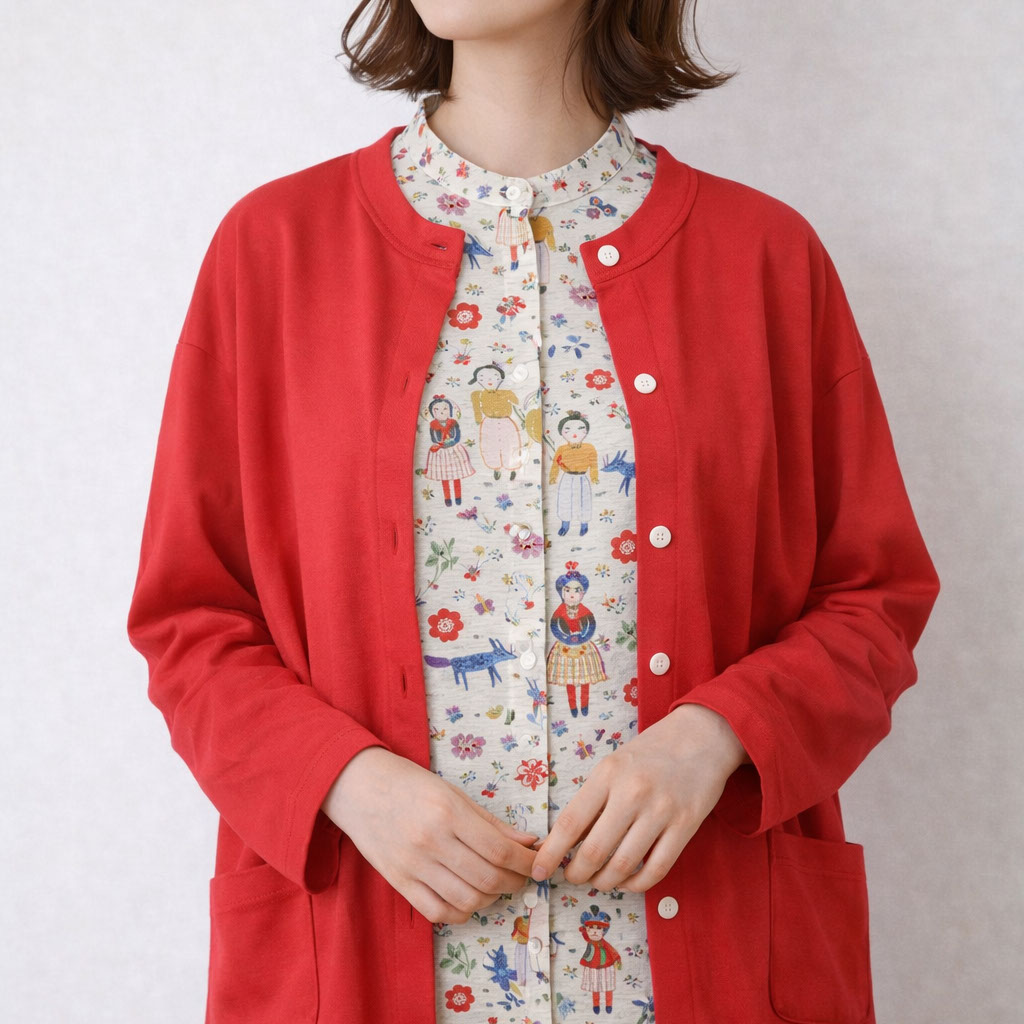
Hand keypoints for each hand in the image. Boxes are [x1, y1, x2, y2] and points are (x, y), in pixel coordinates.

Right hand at [322, 746, 539, 923]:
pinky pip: (438, 912)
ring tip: (497, 885)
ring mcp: (413, 865)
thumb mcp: (453, 793)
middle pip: (487, 878)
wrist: (358, 787)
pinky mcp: (398, 882)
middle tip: (522, 876)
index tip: (537, 863)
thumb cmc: (409, 784)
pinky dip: (462, 911)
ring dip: (491, 898)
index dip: (526, 863)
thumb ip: (491, 822)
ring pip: (466, 899)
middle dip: (514, 882)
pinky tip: (470, 898)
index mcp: (447, 812)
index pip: (499, 850)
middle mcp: (431, 841)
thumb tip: (528, 843)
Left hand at [528, 704, 746, 892]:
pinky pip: (656, 870)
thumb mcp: (614, 765)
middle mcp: (633, 792)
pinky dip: (636, 884)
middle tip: (572, 877)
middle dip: (577, 874)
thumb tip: (564, 841)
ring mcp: (661, 811)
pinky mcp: (686, 826)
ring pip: (624, 865)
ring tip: (598, 881)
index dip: (551, 853)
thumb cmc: (651, 752)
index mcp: (608, 774)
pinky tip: (628, 881)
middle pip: (595, 851)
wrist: (702, 736)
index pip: (571, 823)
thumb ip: (593, 800)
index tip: (538, 871)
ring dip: (604, 882)